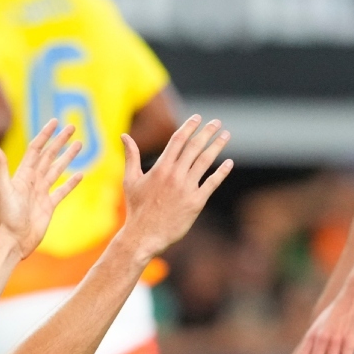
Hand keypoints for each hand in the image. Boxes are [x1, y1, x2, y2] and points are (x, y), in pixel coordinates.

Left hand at [0, 120, 83, 256]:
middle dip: (60, 141)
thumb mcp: (3, 189)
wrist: (13, 240)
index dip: (45, 135)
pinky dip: (71, 182)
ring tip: (79, 145)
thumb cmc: (6, 216)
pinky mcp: (49, 206)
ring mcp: (41, 193)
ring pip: (57, 170)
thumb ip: (0, 167)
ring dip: (68, 157)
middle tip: (72, 127)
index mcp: (23, 174)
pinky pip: (62, 190)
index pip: (36, 149)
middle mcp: (33, 181)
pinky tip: (80, 174)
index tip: (55, 122)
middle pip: (49, 156)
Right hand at [120, 114, 232, 257]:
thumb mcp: (130, 180)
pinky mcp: (196, 202)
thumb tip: (124, 136)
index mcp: (160, 168)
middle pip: (194, 147)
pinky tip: (229, 163)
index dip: (189, 127)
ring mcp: (187, 188)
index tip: (197, 118)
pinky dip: (222, 172)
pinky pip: (212, 183)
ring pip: (205, 162)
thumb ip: (131, 156)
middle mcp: (175, 175)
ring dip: (217, 147)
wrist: (144, 235)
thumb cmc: (136, 208)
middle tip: (217, 122)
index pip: (178, 140)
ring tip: (226, 136)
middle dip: (207, 132)